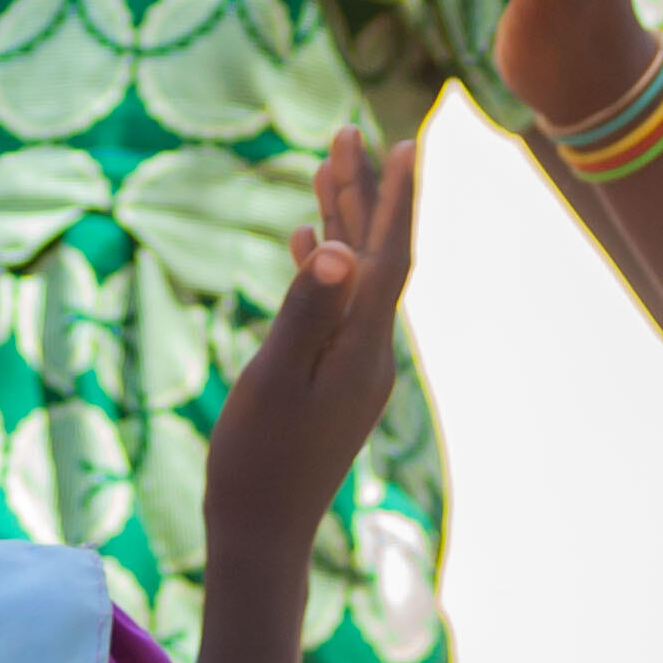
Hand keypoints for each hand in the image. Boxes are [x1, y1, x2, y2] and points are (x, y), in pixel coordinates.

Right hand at [210, 133, 420, 538]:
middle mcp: (371, 351)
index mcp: (363, 346)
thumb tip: (342, 250)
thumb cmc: (258, 458)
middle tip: (349, 132)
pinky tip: (306, 242)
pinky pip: (335, 306)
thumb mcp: (276, 378)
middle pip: (376, 256)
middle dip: (364, 192)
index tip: (404, 142)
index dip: (396, 197)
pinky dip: (322, 267)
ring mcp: (353, 366)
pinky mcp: (332, 379)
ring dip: (344, 222)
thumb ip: (308, 312)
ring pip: (355, 277)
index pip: (389, 255)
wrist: (262, 531)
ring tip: (327, 166)